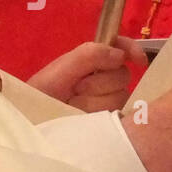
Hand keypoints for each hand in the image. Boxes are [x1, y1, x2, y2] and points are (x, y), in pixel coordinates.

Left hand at [27, 38, 146, 111]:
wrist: (32, 121)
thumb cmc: (42, 93)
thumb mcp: (61, 69)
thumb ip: (89, 56)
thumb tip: (120, 56)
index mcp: (93, 61)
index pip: (121, 49)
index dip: (132, 50)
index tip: (138, 59)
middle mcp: (104, 79)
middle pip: (123, 75)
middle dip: (99, 82)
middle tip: (75, 89)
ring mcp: (107, 101)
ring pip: (120, 96)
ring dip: (94, 100)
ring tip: (74, 105)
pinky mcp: (107, 122)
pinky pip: (118, 115)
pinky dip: (100, 115)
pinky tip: (85, 118)